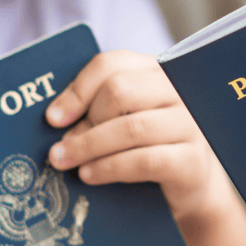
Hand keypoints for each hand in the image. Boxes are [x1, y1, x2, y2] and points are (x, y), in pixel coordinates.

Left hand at [44, 51, 245, 245]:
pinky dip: (110, 168)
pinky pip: (145, 160)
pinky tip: (89, 175)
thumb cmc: (149, 144)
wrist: (191, 182)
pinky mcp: (192, 160)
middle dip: (84, 121)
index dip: (78, 89)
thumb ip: (99, 108)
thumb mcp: (126, 117)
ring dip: (89, 146)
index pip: (112, 64)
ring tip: (64, 162)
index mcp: (157, 71)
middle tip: (60, 147)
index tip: (52, 118)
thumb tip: (58, 119)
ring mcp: (190, 124)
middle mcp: (178, 90)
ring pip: (131, 127)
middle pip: (120, 91)